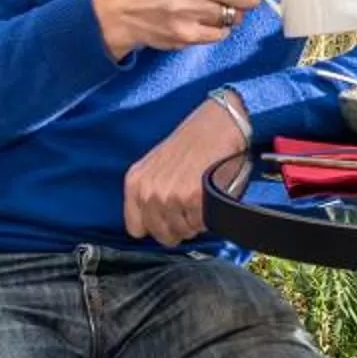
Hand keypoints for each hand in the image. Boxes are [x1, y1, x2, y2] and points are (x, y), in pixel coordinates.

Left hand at [124, 100, 250, 246]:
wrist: (221, 123)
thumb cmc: (194, 141)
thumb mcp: (158, 164)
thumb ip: (150, 192)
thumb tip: (158, 221)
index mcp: (135, 182)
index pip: (136, 228)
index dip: (155, 226)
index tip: (166, 220)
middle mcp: (149, 191)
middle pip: (161, 234)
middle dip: (177, 227)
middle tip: (189, 210)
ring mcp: (170, 197)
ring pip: (182, 232)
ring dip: (194, 222)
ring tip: (200, 200)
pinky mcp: (194, 200)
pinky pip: (200, 226)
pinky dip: (208, 217)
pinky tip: (210, 198)